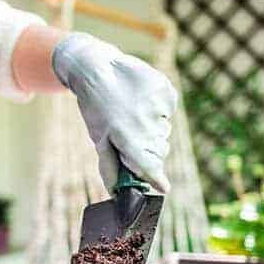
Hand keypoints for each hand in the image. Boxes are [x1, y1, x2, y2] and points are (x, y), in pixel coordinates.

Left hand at [52, 32, 177, 192]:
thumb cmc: (95, 108)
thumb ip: (110, 168)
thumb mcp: (98, 139)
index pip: (149, 165)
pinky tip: (141, 102)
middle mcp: (146, 121)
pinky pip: (168, 112)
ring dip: (152, 129)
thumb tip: (117, 195)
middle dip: (148, 151)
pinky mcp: (167, 90)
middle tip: (131, 138)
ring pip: (164, 131)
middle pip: (159, 151)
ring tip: (132, 114)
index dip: (156, 178)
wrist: (97, 68)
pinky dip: (157, 111)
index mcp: (127, 136)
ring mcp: (159, 104)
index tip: (164, 188)